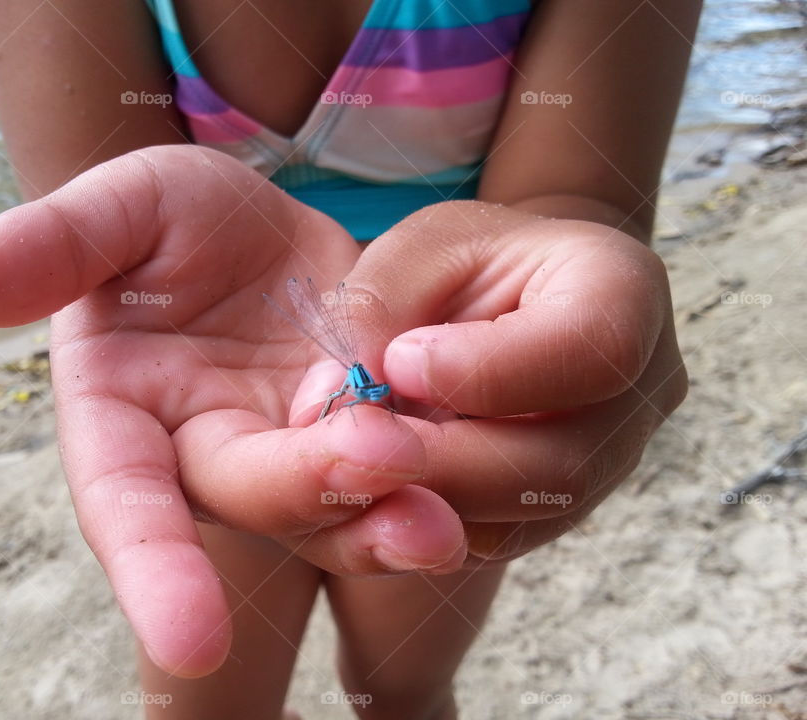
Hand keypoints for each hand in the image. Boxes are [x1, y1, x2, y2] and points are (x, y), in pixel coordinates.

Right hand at [0, 146, 466, 676]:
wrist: (259, 221)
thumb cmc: (169, 219)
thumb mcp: (113, 211)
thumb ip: (40, 250)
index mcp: (127, 419)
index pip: (129, 505)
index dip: (154, 572)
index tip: (191, 642)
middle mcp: (207, 455)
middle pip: (254, 500)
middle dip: (311, 494)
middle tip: (377, 460)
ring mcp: (289, 448)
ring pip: (335, 506)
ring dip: (387, 515)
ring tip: (439, 516)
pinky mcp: (361, 429)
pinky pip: (398, 468)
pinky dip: (433, 475)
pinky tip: (478, 467)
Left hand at [340, 200, 687, 562]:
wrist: (509, 300)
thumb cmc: (466, 263)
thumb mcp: (414, 251)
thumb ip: (376, 308)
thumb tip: (343, 402)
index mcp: (624, 289)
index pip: (590, 351)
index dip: (484, 372)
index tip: (400, 363)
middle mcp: (646, 387)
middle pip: (563, 463)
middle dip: (443, 461)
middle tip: (358, 441)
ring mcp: (618, 456)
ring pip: (531, 516)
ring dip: (433, 496)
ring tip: (370, 452)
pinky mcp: (574, 503)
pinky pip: (506, 536)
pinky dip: (438, 518)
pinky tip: (396, 475)